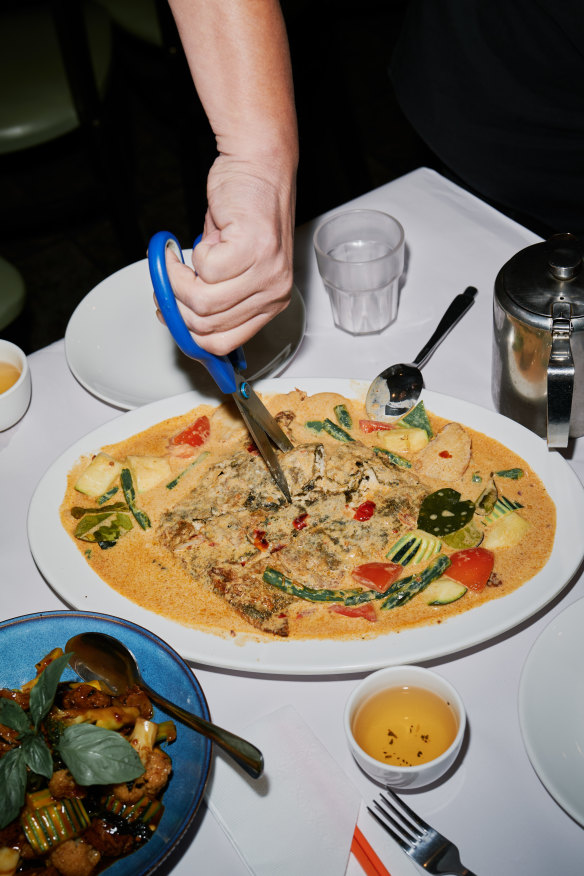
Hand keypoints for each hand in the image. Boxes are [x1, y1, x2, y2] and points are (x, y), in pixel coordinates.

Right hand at [159, 152, 295, 356]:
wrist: (258, 164)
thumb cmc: (244, 209)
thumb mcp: (234, 265)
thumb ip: (214, 295)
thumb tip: (179, 318)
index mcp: (271, 302)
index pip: (226, 343)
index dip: (190, 335)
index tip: (172, 317)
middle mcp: (274, 292)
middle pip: (208, 327)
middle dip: (176, 305)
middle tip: (167, 281)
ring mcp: (266, 272)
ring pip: (202, 302)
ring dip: (178, 280)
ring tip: (178, 260)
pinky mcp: (253, 249)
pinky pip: (205, 270)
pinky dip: (192, 254)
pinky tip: (203, 239)